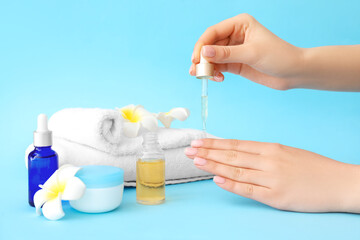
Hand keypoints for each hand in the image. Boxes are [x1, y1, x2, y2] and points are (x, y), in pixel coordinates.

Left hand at [185, 138, 359, 212]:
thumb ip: (262, 153)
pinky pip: (249, 189)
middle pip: (232, 155)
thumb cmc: (312, 167)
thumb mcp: (286, 152)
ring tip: (196, 161)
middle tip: (189, 150)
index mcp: (270, 148)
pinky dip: (231, 184)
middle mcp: (268, 160)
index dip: (215, 143)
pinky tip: (216, 179)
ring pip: (236, 170)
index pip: (236, 144)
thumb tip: (239, 153)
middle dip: (208, 152)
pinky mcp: (276, 196)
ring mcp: (272, 178)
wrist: (338, 182)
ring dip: (214, 165)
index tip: (199, 141)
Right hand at [189, 13, 303, 89]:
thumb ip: (226, 54)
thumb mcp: (251, 54)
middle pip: (210, 45)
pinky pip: (218, 66)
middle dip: (202, 58)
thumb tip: (204, 54)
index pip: (213, 32)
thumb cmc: (278, 56)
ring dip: (206, 67)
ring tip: (204, 77)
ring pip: (212, 57)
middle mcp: (235, 34)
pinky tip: (218, 79)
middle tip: (196, 71)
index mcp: (240, 24)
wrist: (293, 73)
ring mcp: (234, 50)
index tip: (196, 59)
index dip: (202, 45)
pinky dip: (215, 73)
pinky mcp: (235, 63)